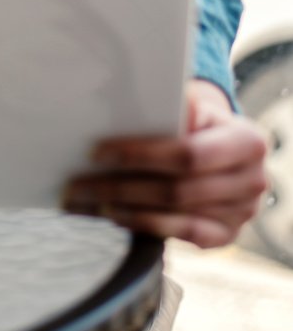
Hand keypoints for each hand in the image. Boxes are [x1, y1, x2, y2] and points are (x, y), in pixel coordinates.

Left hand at [63, 79, 268, 247]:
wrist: (222, 145)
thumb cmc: (198, 120)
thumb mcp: (194, 105)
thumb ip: (172, 105)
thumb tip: (130, 95)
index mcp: (247, 141)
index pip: (187, 154)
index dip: (140, 154)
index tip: (97, 152)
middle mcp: (252, 181)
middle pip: (177, 189)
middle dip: (121, 186)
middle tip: (78, 184)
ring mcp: (242, 213)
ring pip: (175, 214)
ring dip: (125, 208)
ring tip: (87, 200)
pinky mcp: (225, 235)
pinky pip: (181, 234)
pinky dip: (144, 225)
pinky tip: (114, 215)